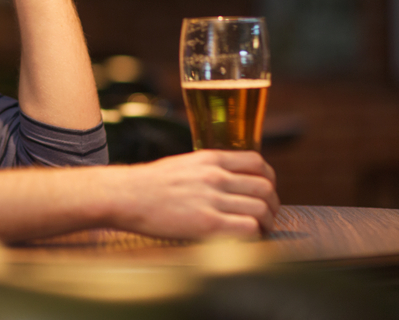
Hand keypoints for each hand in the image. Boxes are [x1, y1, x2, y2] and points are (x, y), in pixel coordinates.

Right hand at [113, 150, 279, 239]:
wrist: (127, 195)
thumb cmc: (149, 183)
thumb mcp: (183, 164)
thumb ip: (208, 169)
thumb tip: (228, 181)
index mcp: (210, 159)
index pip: (257, 163)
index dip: (269, 178)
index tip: (266, 189)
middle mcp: (215, 176)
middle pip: (265, 187)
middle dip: (272, 203)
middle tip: (267, 214)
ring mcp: (212, 199)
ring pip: (261, 209)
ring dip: (266, 222)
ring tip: (259, 229)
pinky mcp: (208, 224)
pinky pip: (248, 228)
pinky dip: (254, 234)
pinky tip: (246, 239)